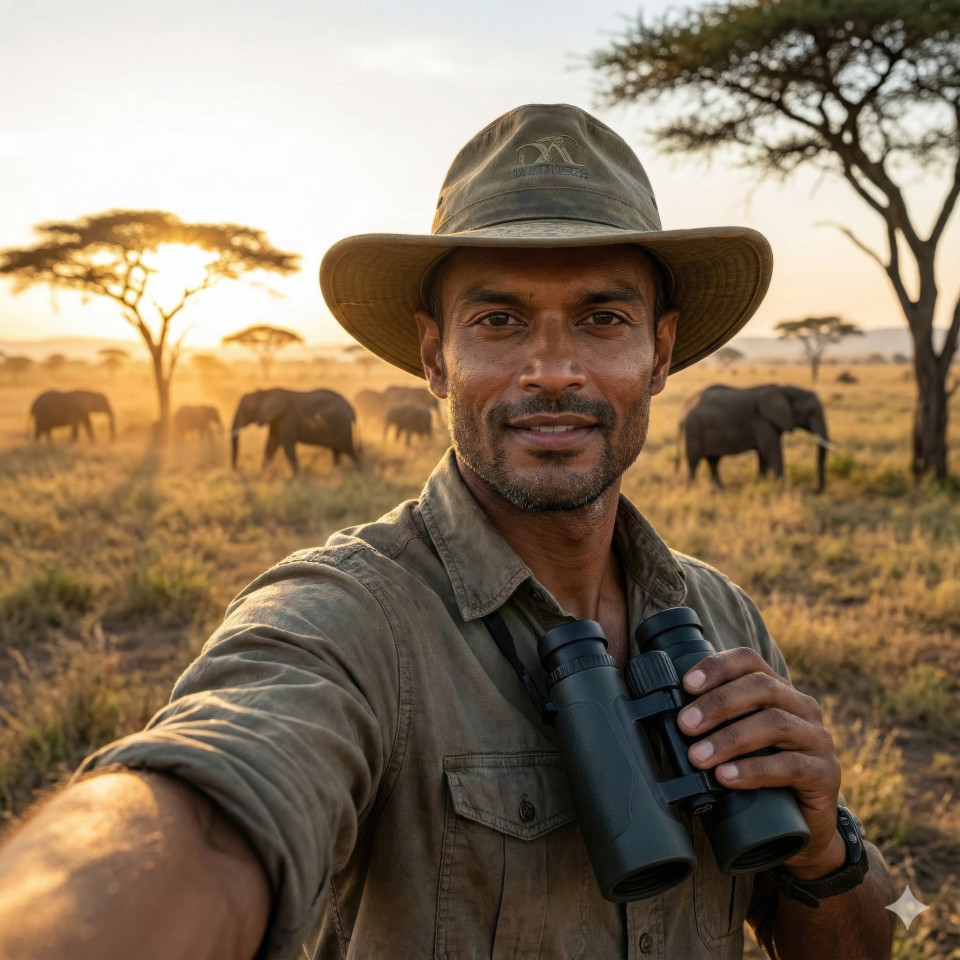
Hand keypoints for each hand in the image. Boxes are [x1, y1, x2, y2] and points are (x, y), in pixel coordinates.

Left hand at [678, 647, 843, 875]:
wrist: (801, 829)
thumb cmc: (758, 775)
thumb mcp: (736, 743)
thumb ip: (713, 724)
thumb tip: (658, 713)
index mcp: (779, 691)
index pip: (750, 661)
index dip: (717, 666)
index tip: (685, 684)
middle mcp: (802, 707)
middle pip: (761, 688)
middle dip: (718, 703)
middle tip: (684, 724)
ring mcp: (818, 739)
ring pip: (774, 723)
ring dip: (729, 738)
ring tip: (698, 757)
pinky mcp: (825, 774)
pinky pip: (790, 765)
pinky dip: (753, 770)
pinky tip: (727, 777)